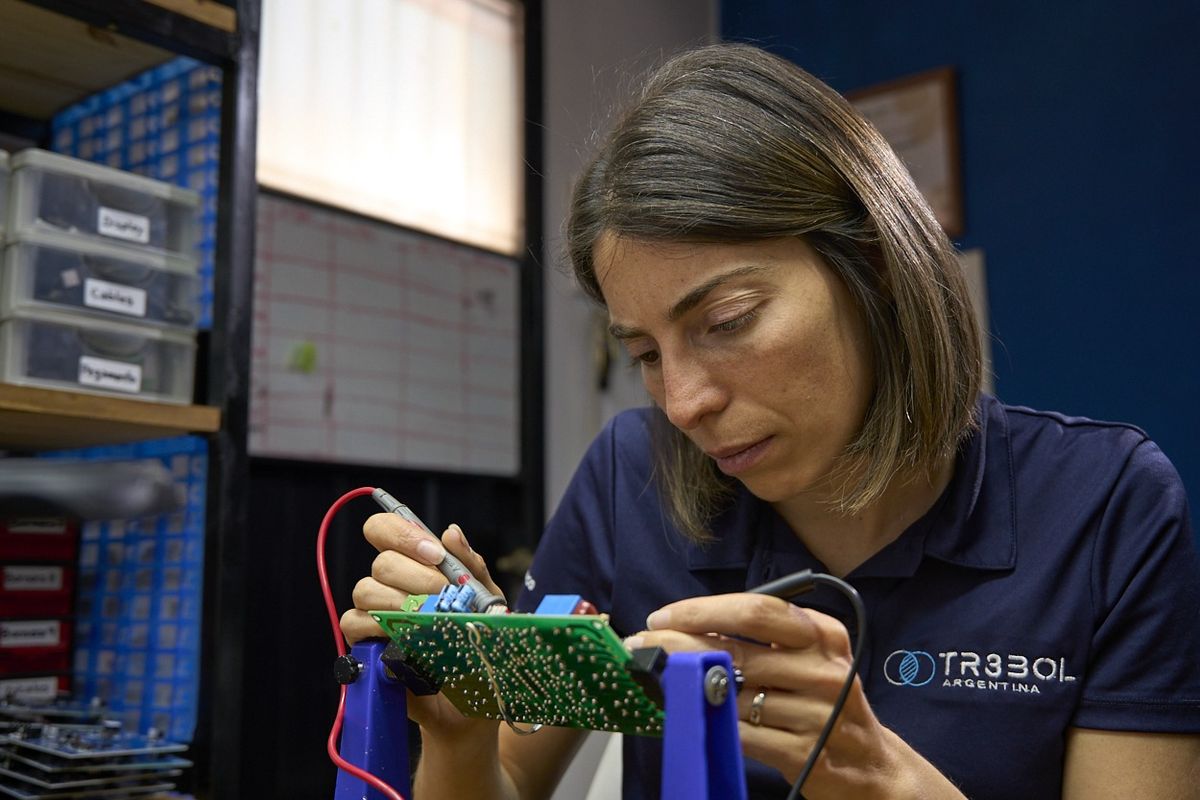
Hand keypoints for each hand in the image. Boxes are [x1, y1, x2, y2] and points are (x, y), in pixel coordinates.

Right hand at [339, 514, 506, 737]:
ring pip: (366, 589)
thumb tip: (450, 532)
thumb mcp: (487, 602)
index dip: (403, 533)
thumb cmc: (479, 645)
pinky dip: (377, 628)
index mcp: (417, 566)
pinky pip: (353, 623)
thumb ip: (470, 567)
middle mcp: (390, 586)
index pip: (386, 530)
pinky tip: (405, 638)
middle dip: (417, 576)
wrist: (476, 701)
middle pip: (382, 562)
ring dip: (400, 601)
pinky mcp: (365, 646)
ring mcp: (374, 615)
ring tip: (429, 620)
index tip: (434, 554)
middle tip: (444, 596)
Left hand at [629, 593, 912, 798]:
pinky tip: (692, 715)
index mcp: (823, 633)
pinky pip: (740, 734)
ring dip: (687, 688)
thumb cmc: (824, 700)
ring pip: (732, 694)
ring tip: (660, 679)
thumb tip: (688, 628)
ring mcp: (816, 713)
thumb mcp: (808, 657)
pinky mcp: (804, 753)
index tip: (662, 617)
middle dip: (678, 645)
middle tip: (643, 644)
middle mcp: (824, 668)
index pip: (756, 609)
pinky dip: (711, 723)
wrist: (869, 764)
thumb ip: (762, 639)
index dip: (701, 610)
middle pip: (736, 650)